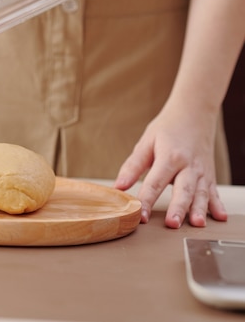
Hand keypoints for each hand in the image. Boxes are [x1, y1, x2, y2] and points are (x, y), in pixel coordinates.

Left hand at [114, 103, 227, 228]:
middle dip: (177, 208)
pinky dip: (218, 205)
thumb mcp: (146, 143)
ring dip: (199, 209)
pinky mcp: (209, 175)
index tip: (141, 215)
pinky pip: (214, 192)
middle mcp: (188, 165)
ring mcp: (201, 171)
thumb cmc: (167, 128)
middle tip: (171, 224)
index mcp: (169, 157)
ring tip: (196, 223)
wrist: (193, 113)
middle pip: (182, 189)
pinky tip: (220, 218)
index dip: (147, 200)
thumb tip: (118, 186)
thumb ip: (132, 166)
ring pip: (201, 193)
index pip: (155, 182)